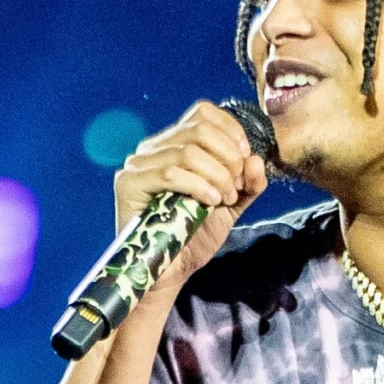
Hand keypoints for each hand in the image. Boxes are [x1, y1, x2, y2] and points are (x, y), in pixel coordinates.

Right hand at [111, 102, 268, 297]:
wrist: (169, 272)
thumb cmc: (194, 236)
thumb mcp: (231, 205)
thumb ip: (248, 183)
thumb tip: (255, 158)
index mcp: (174, 144)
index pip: (202, 112)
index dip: (230, 129)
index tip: (245, 157)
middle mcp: (153, 147)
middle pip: (199, 129)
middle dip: (228, 158)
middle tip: (235, 188)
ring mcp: (138, 163)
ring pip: (188, 152)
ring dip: (217, 176)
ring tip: (224, 199)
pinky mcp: (128, 183)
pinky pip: (170, 173)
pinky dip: (198, 186)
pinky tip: (210, 203)